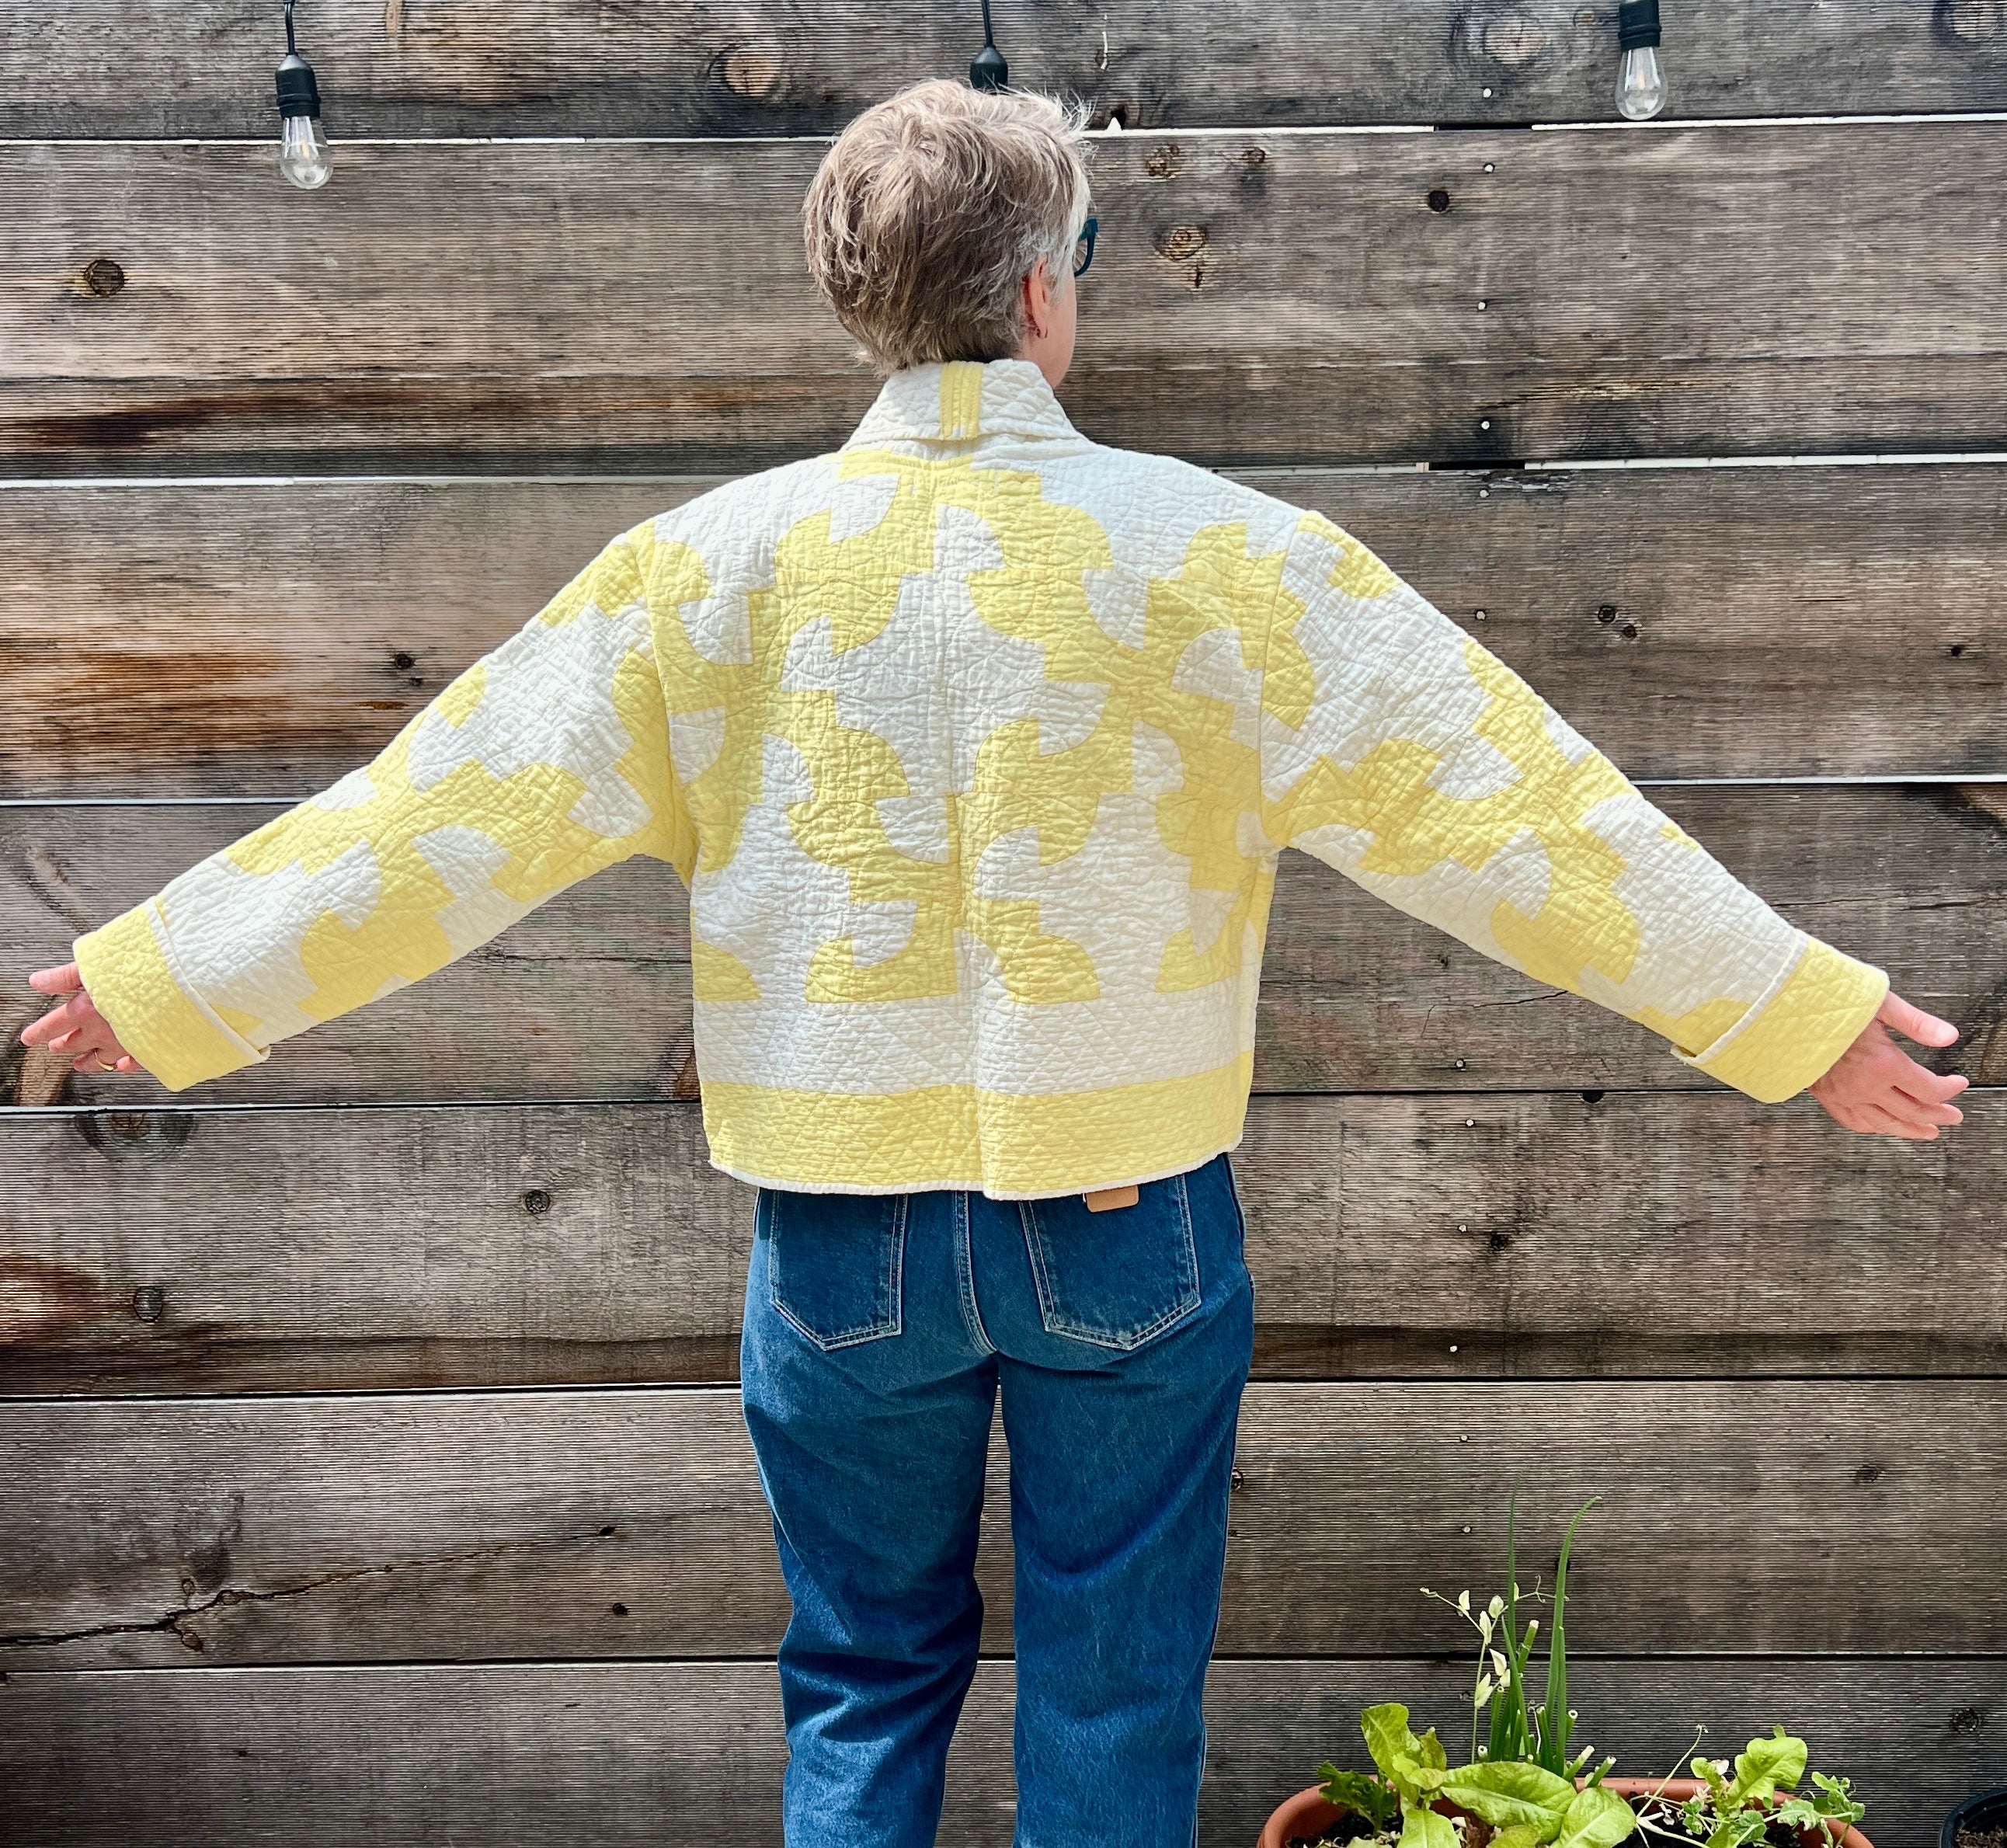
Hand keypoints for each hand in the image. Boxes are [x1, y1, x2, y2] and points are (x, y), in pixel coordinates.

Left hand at [18, 962, 141, 1074]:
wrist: (187, 986)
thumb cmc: (145, 970)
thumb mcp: (98, 964)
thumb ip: (66, 975)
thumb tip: (39, 981)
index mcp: (86, 1010)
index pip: (53, 1026)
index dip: (38, 1032)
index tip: (30, 1038)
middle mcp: (104, 1032)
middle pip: (75, 1045)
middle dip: (63, 1046)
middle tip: (56, 1047)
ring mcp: (128, 1044)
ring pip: (101, 1060)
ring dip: (89, 1062)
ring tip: (82, 1064)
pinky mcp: (152, 1050)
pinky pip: (135, 1065)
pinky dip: (126, 1067)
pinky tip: (123, 1067)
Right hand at [1808, 991, 1967, 1139]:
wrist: (1781, 1014)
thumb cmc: (1825, 1004)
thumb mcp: (1877, 1002)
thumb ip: (1916, 1022)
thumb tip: (1949, 1037)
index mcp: (1883, 1064)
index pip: (1929, 1089)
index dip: (1950, 1088)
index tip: (1958, 1082)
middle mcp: (1865, 1086)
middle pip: (1913, 1112)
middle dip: (1939, 1114)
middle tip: (1952, 1115)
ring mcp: (1844, 1095)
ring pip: (1886, 1124)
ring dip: (1912, 1130)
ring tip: (1928, 1132)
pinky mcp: (1826, 1097)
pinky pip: (1854, 1123)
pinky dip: (1875, 1128)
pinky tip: (1883, 1127)